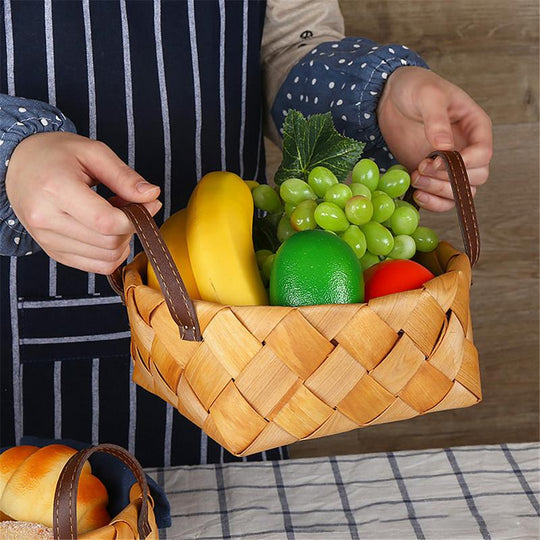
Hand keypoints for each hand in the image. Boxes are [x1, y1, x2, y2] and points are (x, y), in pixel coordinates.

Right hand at [5, 132, 161, 273]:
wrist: (20, 165)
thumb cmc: (56, 155)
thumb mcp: (93, 152)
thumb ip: (125, 177)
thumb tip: (152, 196)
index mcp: (54, 189)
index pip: (106, 222)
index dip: (135, 218)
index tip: (147, 204)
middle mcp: (46, 219)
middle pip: (109, 243)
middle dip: (130, 228)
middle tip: (128, 206)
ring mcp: (47, 240)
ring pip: (106, 259)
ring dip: (122, 241)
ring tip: (114, 216)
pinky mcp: (54, 253)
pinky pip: (97, 267)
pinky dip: (112, 253)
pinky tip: (107, 231)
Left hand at [377, 66, 491, 210]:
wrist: (391, 98)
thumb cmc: (415, 88)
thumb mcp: (427, 96)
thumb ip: (436, 120)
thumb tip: (445, 147)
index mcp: (475, 126)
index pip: (483, 154)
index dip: (464, 163)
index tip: (436, 161)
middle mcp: (467, 148)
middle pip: (475, 178)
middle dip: (448, 180)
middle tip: (421, 168)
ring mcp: (450, 165)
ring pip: (460, 192)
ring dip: (438, 192)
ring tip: (414, 178)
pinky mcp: (432, 175)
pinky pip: (441, 198)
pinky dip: (432, 202)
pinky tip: (416, 194)